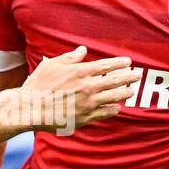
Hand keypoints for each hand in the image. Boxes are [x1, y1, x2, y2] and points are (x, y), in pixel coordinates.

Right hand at [21, 46, 136, 132]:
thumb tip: (83, 50)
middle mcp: (87, 87)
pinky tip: (117, 107)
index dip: (119, 63)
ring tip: (131, 90)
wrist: (30, 109)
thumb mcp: (51, 65)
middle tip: (137, 75)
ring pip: (113, 97)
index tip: (128, 62)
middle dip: (129, 76)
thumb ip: (69, 57)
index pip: (106, 66)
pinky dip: (113, 110)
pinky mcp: (85, 117)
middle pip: (115, 80)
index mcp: (80, 72)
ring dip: (124, 93)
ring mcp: (88, 103)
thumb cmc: (38, 85)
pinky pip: (104, 113)